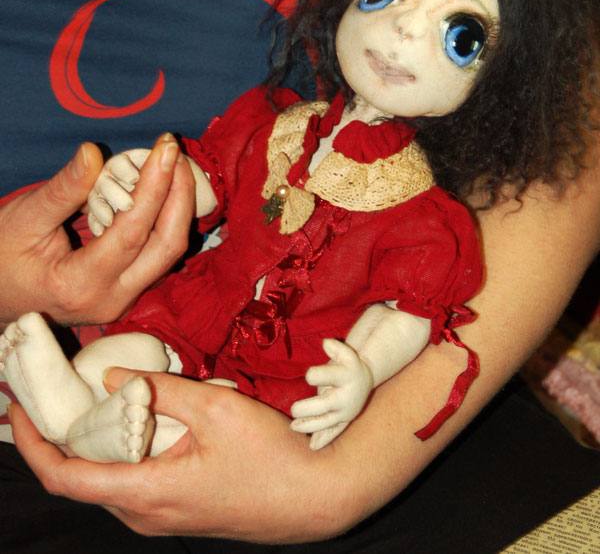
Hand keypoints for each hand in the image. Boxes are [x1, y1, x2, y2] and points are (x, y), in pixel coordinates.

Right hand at [0, 134, 194, 325]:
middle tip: (174, 152)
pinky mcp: (128, 292)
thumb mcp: (24, 219)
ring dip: (177, 207)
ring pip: (169, 254)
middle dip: (180, 196)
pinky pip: (158, 256)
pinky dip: (166, 221)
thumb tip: (93, 152)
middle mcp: (111, 300)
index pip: (133, 231)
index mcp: (79, 284)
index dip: (155, 186)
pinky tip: (163, 189)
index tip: (165, 148)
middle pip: (167, 247)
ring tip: (172, 164)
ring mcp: (123, 300)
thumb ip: (63, 189)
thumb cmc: (1, 258)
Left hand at [9, 366, 353, 542]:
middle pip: (83, 478)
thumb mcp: (215, 410)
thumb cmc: (270, 455)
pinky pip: (135, 481)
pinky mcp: (180, 509)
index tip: (20, 410)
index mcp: (146, 493)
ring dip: (96, 441)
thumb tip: (112, 376)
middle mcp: (145, 514)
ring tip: (98, 398)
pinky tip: (142, 419)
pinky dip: (123, 449)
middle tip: (60, 392)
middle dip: (62, 436)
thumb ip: (161, 389)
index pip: (65, 478)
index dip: (35, 445)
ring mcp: (163, 517)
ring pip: (110, 478)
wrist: (317, 496)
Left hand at [290, 338, 373, 449]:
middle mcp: (346, 396)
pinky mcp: (345, 420)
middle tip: (294, 409)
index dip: (315, 375)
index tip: (309, 375)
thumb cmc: (346, 364)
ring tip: (293, 426)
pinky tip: (312, 446)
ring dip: (308, 426)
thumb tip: (325, 343)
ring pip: (326, 422)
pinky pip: (334, 432)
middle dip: (306, 408)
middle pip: (324, 405)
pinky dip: (323, 439)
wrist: (365, 378)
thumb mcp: (343, 352)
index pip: (327, 377)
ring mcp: (346, 411)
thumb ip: (335, 348)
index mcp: (345, 376)